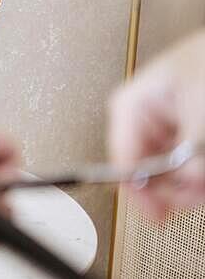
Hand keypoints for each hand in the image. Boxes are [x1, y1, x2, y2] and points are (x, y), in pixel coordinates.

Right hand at [108, 29, 204, 218]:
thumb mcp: (196, 112)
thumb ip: (187, 152)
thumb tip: (182, 184)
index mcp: (129, 105)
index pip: (120, 159)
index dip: (138, 191)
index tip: (155, 212)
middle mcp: (140, 116)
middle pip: (144, 169)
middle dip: (169, 189)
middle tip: (189, 197)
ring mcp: (163, 124)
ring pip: (165, 170)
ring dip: (184, 185)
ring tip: (199, 186)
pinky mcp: (183, 130)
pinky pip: (180, 162)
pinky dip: (193, 174)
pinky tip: (200, 177)